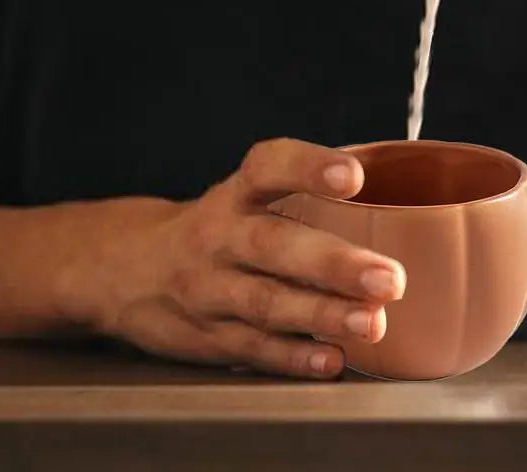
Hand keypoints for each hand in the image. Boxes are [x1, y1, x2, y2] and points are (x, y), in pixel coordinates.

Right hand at [62, 139, 404, 378]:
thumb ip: (306, 195)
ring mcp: (209, 290)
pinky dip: (293, 357)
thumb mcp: (246, 195)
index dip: (309, 167)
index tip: (354, 175)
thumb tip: (398, 204)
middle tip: (390, 277)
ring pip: (265, 302)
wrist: (128, 270)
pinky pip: (252, 348)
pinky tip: (332, 358)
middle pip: (272, 245)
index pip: (268, 167)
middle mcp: (218, 237)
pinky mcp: (207, 337)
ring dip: (322, 314)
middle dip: (333, 262)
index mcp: (235, 193)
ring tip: (373, 321)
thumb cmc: (218, 227)